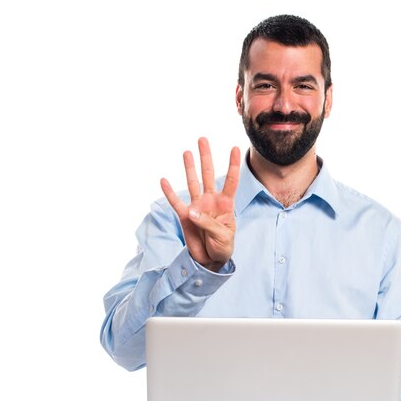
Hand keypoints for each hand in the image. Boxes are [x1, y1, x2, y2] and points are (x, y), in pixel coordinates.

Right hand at [160, 138, 240, 271]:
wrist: (211, 261)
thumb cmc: (223, 247)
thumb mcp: (223, 236)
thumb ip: (208, 223)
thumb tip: (191, 211)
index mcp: (226, 205)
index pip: (231, 182)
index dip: (233, 166)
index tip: (236, 148)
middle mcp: (211, 201)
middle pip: (208, 175)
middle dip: (206, 158)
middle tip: (203, 139)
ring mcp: (197, 207)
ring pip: (192, 183)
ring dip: (189, 168)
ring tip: (187, 152)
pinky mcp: (185, 216)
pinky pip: (175, 202)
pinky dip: (169, 192)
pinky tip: (164, 180)